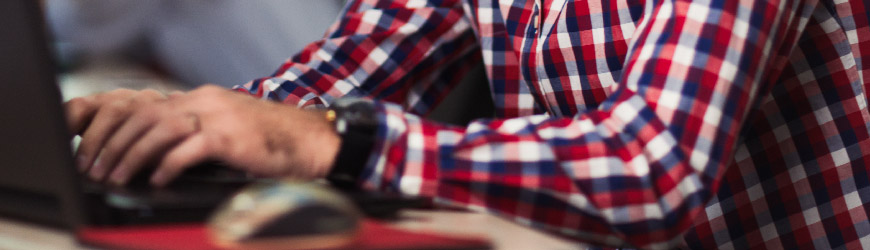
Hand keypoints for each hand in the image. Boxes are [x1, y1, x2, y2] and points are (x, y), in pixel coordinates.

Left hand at [65, 85, 340, 185]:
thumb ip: (197, 133)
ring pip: (160, 129)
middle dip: (114, 142)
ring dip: (132, 154)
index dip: (117, 129)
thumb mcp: (229, 128)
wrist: (311, 140)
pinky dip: (167, 164)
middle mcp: (207, 101)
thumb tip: (160, 154)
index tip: (98, 151)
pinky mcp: (231, 137)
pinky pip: (189, 148)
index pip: (147, 107)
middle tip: (97, 167)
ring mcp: (219, 117)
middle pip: (145, 115)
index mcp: (203, 98)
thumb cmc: (272, 141)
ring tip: (117, 174)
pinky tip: (156, 178)